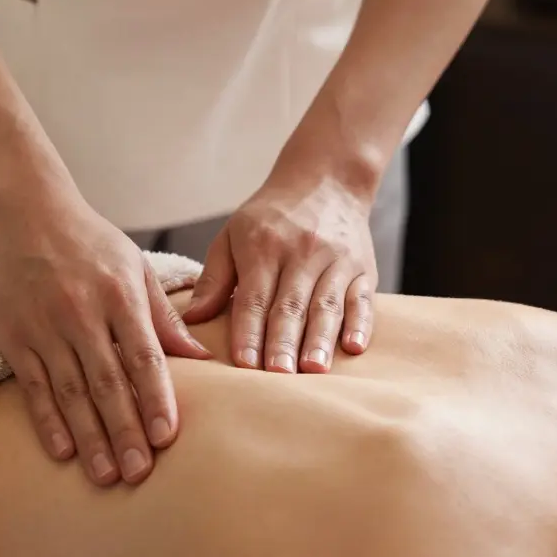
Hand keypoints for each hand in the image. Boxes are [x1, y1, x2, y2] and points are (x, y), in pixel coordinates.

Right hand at [0, 193, 210, 486]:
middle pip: (107, 382)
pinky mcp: (13, 337)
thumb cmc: (88, 241)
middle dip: (124, 431)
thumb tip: (201, 357)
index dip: (155, 398)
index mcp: (119, 294)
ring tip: (105, 476)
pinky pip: (33, 387)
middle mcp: (81, 312)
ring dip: (89, 437)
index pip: (142, 356)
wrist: (24, 214)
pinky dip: (47, 420)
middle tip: (139, 473)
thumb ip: (163, 315)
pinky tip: (63, 450)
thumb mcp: (134, 267)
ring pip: (70, 392)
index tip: (166, 436)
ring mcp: (44, 327)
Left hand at [183, 175, 376, 374]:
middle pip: (290, 305)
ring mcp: (336, 261)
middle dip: (283, 343)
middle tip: (277, 376)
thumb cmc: (270, 218)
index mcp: (263, 247)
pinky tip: (353, 347)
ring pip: (327, 306)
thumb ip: (214, 278)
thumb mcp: (232, 235)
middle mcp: (301, 254)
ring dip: (320, 340)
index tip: (243, 364)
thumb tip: (192, 317)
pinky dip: (360, 324)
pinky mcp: (363, 269)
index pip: (253, 297)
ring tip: (313, 371)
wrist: (325, 180)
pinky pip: (363, 300)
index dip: (248, 331)